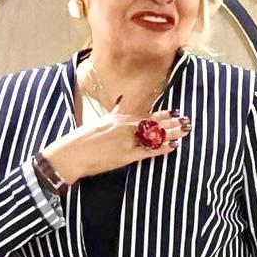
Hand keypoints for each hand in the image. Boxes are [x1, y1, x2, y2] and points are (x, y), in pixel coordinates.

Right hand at [39, 93, 190, 186]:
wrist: (69, 155)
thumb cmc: (80, 140)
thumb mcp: (99, 123)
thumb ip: (113, 113)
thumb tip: (123, 101)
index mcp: (117, 118)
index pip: (144, 114)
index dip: (160, 114)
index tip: (173, 112)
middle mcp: (123, 126)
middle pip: (152, 123)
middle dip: (171, 122)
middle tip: (186, 120)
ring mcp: (125, 140)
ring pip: (153, 135)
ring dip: (171, 132)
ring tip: (185, 130)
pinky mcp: (124, 155)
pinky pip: (147, 151)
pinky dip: (161, 148)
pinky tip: (173, 146)